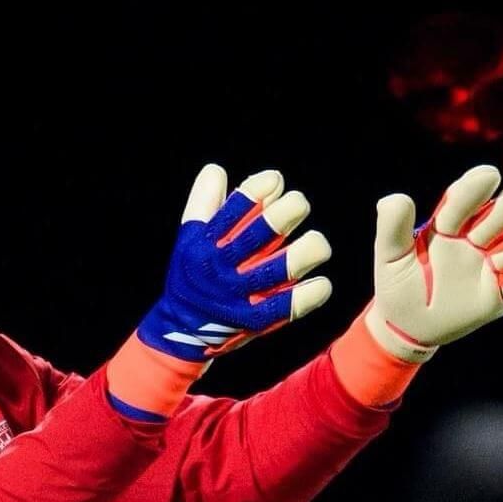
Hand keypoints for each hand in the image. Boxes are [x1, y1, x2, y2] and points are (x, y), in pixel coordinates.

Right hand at [138, 163, 332, 361]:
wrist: (181, 332)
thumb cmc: (192, 275)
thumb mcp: (188, 238)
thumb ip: (204, 203)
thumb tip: (217, 169)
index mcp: (205, 243)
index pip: (232, 210)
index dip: (258, 189)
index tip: (275, 179)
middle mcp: (221, 268)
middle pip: (258, 235)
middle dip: (286, 213)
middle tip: (299, 205)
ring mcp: (238, 296)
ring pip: (279, 270)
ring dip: (306, 252)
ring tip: (317, 244)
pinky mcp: (254, 321)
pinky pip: (287, 307)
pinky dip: (309, 295)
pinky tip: (321, 284)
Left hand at [365, 164, 502, 363]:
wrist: (407, 325)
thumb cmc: (397, 283)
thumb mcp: (389, 256)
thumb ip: (392, 228)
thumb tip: (395, 198)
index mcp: (449, 223)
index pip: (465, 198)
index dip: (475, 188)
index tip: (487, 176)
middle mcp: (478, 236)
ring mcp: (494, 264)